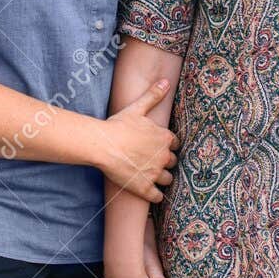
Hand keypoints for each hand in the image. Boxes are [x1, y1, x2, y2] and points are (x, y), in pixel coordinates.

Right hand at [96, 78, 179, 202]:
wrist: (103, 145)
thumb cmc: (119, 125)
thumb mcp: (137, 108)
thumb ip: (154, 95)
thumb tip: (166, 81)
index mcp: (165, 138)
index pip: (175, 145)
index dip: (167, 146)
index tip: (159, 147)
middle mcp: (164, 156)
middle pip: (173, 163)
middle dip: (165, 162)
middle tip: (152, 161)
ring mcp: (155, 173)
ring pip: (168, 179)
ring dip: (162, 178)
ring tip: (151, 176)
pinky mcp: (145, 188)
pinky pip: (158, 196)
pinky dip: (155, 195)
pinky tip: (150, 192)